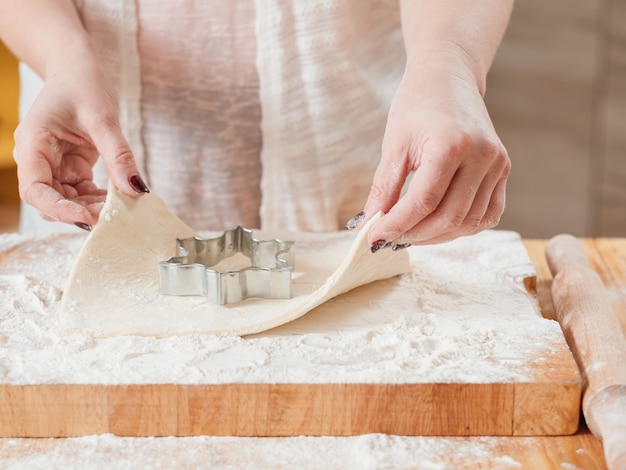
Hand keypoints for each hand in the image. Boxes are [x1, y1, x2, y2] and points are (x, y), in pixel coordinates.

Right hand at [13, 50, 147, 229]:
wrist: (78, 68)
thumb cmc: (83, 84)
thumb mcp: (103, 119)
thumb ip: (119, 156)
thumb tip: (136, 190)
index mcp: (33, 144)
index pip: (34, 189)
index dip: (58, 209)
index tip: (87, 217)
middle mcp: (38, 159)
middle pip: (50, 201)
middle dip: (79, 211)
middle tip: (113, 216)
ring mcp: (54, 165)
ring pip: (68, 200)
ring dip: (92, 207)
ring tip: (120, 209)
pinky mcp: (71, 168)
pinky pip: (82, 192)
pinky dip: (99, 198)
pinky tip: (120, 198)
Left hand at [352, 61, 509, 247]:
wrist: (449, 78)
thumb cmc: (417, 106)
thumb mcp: (394, 145)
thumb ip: (384, 189)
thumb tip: (367, 226)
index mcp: (451, 144)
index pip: (423, 202)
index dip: (396, 225)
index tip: (374, 238)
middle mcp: (482, 156)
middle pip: (448, 217)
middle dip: (414, 235)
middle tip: (389, 239)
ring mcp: (498, 164)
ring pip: (469, 222)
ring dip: (436, 236)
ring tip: (410, 234)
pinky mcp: (503, 171)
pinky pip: (487, 215)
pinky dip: (461, 228)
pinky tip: (437, 226)